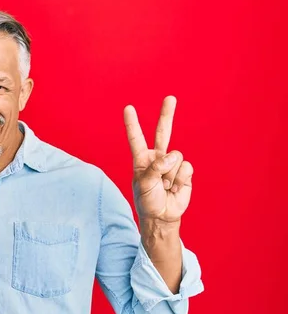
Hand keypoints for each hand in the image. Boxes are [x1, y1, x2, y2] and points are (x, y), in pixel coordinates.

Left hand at [123, 96, 192, 222]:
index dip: (132, 124)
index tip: (128, 108)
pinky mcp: (185, 172)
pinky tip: (175, 188)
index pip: (136, 139)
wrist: (162, 215)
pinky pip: (186, 168)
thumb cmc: (148, 200)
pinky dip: (180, 180)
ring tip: (165, 186)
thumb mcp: (144, 185)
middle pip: (163, 132)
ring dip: (170, 175)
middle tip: (170, 98)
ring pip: (176, 158)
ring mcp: (172, 164)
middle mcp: (157, 158)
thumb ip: (156, 168)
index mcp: (142, 160)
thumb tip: (173, 156)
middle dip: (167, 114)